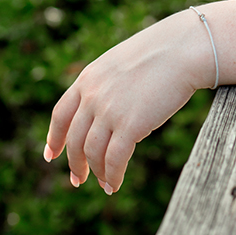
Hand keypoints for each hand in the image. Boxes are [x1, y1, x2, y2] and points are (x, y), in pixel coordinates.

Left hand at [43, 10, 209, 192]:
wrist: (184, 49)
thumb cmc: (162, 53)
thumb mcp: (121, 64)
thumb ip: (107, 85)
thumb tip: (105, 112)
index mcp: (88, 78)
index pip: (61, 114)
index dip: (54, 138)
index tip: (51, 155)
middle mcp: (93, 96)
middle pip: (75, 139)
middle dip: (75, 163)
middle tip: (78, 178)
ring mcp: (109, 111)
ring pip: (93, 152)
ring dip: (96, 172)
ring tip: (104, 184)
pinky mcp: (130, 126)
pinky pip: (114, 160)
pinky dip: (112, 176)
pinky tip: (115, 185)